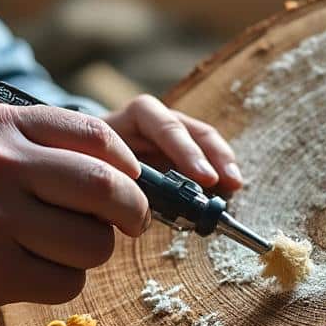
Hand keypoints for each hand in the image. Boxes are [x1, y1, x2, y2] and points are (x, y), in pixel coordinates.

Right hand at [0, 103, 149, 310]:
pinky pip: (67, 282)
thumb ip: (57, 143)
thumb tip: (138, 175)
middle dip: (133, 211)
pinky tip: (37, 270)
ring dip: (96, 251)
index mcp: (5, 124)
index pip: (99, 138)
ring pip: (93, 243)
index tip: (133, 185)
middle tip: (133, 223)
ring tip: (69, 247)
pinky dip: (66, 280)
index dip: (130, 168)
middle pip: (105, 189)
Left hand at [103, 94, 243, 194]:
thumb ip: (122, 183)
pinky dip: (220, 172)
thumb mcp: (102, 168)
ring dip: (224, 164)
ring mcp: (176, 130)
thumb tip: (144, 208)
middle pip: (194, 130)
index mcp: (136, 117)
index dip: (186, 152)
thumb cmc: (96, 162)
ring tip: (234, 188)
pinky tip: (228, 190)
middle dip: (214, 157)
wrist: (91, 155)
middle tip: (228, 183)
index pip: (165, 126)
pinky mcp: (186, 147)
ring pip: (207, 141)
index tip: (203, 178)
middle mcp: (161, 119)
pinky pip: (209, 156)